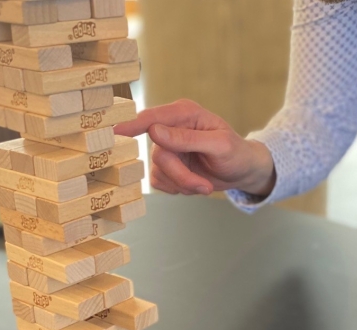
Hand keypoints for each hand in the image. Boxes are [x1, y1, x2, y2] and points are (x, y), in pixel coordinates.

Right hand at [114, 99, 275, 195]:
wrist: (243, 171)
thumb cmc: (237, 153)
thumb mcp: (219, 144)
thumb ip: (187, 138)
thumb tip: (155, 131)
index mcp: (184, 113)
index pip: (152, 118)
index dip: (131, 125)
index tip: (114, 131)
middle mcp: (171, 128)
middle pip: (158, 154)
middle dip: (181, 175)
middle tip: (204, 187)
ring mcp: (167, 148)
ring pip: (158, 171)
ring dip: (183, 184)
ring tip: (204, 185)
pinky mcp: (166, 166)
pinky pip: (159, 182)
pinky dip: (177, 188)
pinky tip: (193, 184)